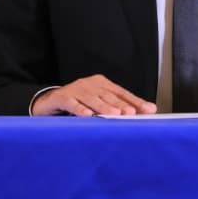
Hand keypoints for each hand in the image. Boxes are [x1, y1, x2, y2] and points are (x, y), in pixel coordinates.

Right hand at [31, 75, 155, 115]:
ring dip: (104, 107)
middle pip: (108, 95)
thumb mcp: (98, 105)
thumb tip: (146, 112)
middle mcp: (89, 84)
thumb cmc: (78, 104)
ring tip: (115, 115)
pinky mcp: (62, 97)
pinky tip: (88, 115)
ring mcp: (75, 89)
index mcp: (101, 83)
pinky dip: (80, 109)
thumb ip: (118, 108)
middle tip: (132, 113)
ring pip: (92, 98)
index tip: (149, 110)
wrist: (49, 102)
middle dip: (121, 104)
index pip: (121, 92)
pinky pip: (72, 103)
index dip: (135, 101)